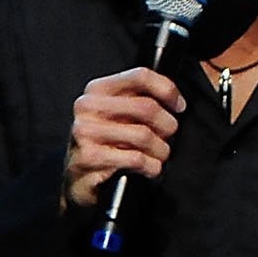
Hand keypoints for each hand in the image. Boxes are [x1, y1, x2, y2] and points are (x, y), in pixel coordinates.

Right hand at [62, 65, 183, 214]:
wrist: (78, 180)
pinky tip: (150, 169)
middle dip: (167, 125)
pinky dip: (151, 166)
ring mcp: (85, 132)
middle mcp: (87, 107)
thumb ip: (139, 99)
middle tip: (168, 136)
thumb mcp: (118, 114)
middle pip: (146, 107)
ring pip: (143, 134)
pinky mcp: (88, 158)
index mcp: (97, 90)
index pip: (139, 76)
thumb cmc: (105, 144)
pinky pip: (135, 158)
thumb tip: (173, 100)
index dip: (167, 90)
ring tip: (160, 155)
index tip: (178, 106)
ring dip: (161, 149)